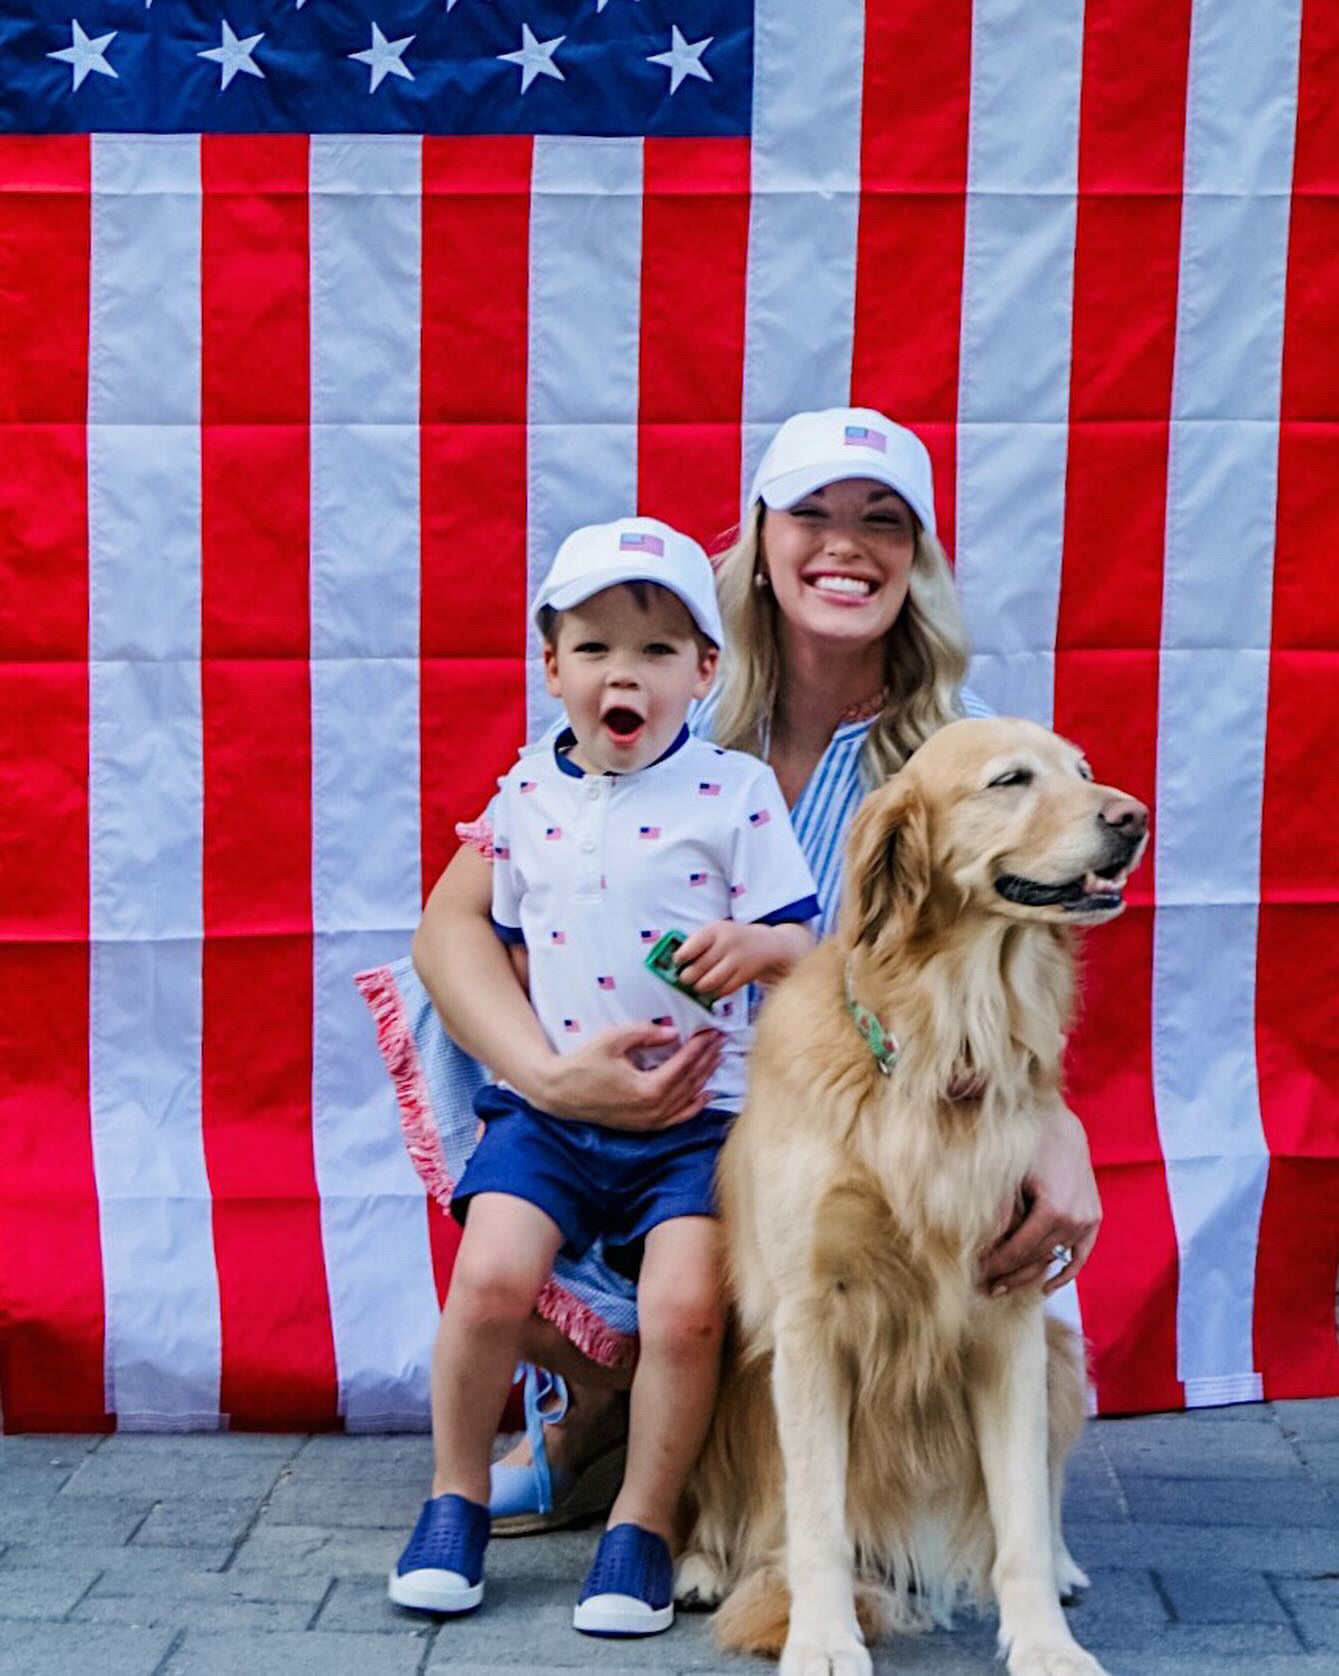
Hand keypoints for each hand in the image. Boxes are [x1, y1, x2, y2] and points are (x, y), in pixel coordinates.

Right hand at [535, 1022, 723, 1130]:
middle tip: (720, 1040)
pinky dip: (693, 1107)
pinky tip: (705, 1094)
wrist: (561, 1093)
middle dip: (707, 1058)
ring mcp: (649, 1121)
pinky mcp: (644, 1126)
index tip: (711, 1032)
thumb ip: (644, 1033)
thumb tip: (672, 1032)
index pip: (683, 1065)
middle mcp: (653, 1110)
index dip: (699, 1047)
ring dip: (704, 1077)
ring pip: (687, 1099)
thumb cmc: (584, 1064)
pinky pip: (676, 1118)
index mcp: (647, 1089)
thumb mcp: (612, 1040)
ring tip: (718, 1058)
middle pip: (690, 1081)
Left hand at [676, 920, 800, 996]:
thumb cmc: (731, 938)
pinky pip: (722, 990)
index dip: (679, 959)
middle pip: (698, 969)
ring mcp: (737, 961)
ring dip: (698, 987)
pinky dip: (713, 993)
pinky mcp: (744, 976)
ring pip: (709, 983)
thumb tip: (674, 963)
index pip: (690, 948)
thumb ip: (696, 943)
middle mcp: (726, 944)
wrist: (766, 945)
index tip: (677, 963)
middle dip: (686, 977)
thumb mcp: (715, 931)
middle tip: (684, 978)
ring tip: (696, 985)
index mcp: (714, 930)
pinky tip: (711, 989)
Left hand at [980, 1104, 1101, 1295]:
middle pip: (1036, 1258)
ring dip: (1030, 1275)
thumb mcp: (1008, 1175)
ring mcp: (1087, 1221)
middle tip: (984, 1287)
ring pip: (1054, 1258)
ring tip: (1004, 1287)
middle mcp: (1075, 1219)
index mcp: (1054, 1209)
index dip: (996, 1265)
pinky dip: (1066, 1272)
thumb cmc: (1026, 1144)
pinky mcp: (1093, 1218)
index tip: (975, 1274)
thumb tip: (980, 1245)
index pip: (1019, 1250)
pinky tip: (1047, 1287)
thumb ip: (998, 1210)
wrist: (1059, 1125)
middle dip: (1008, 1274)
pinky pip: (1080, 1254)